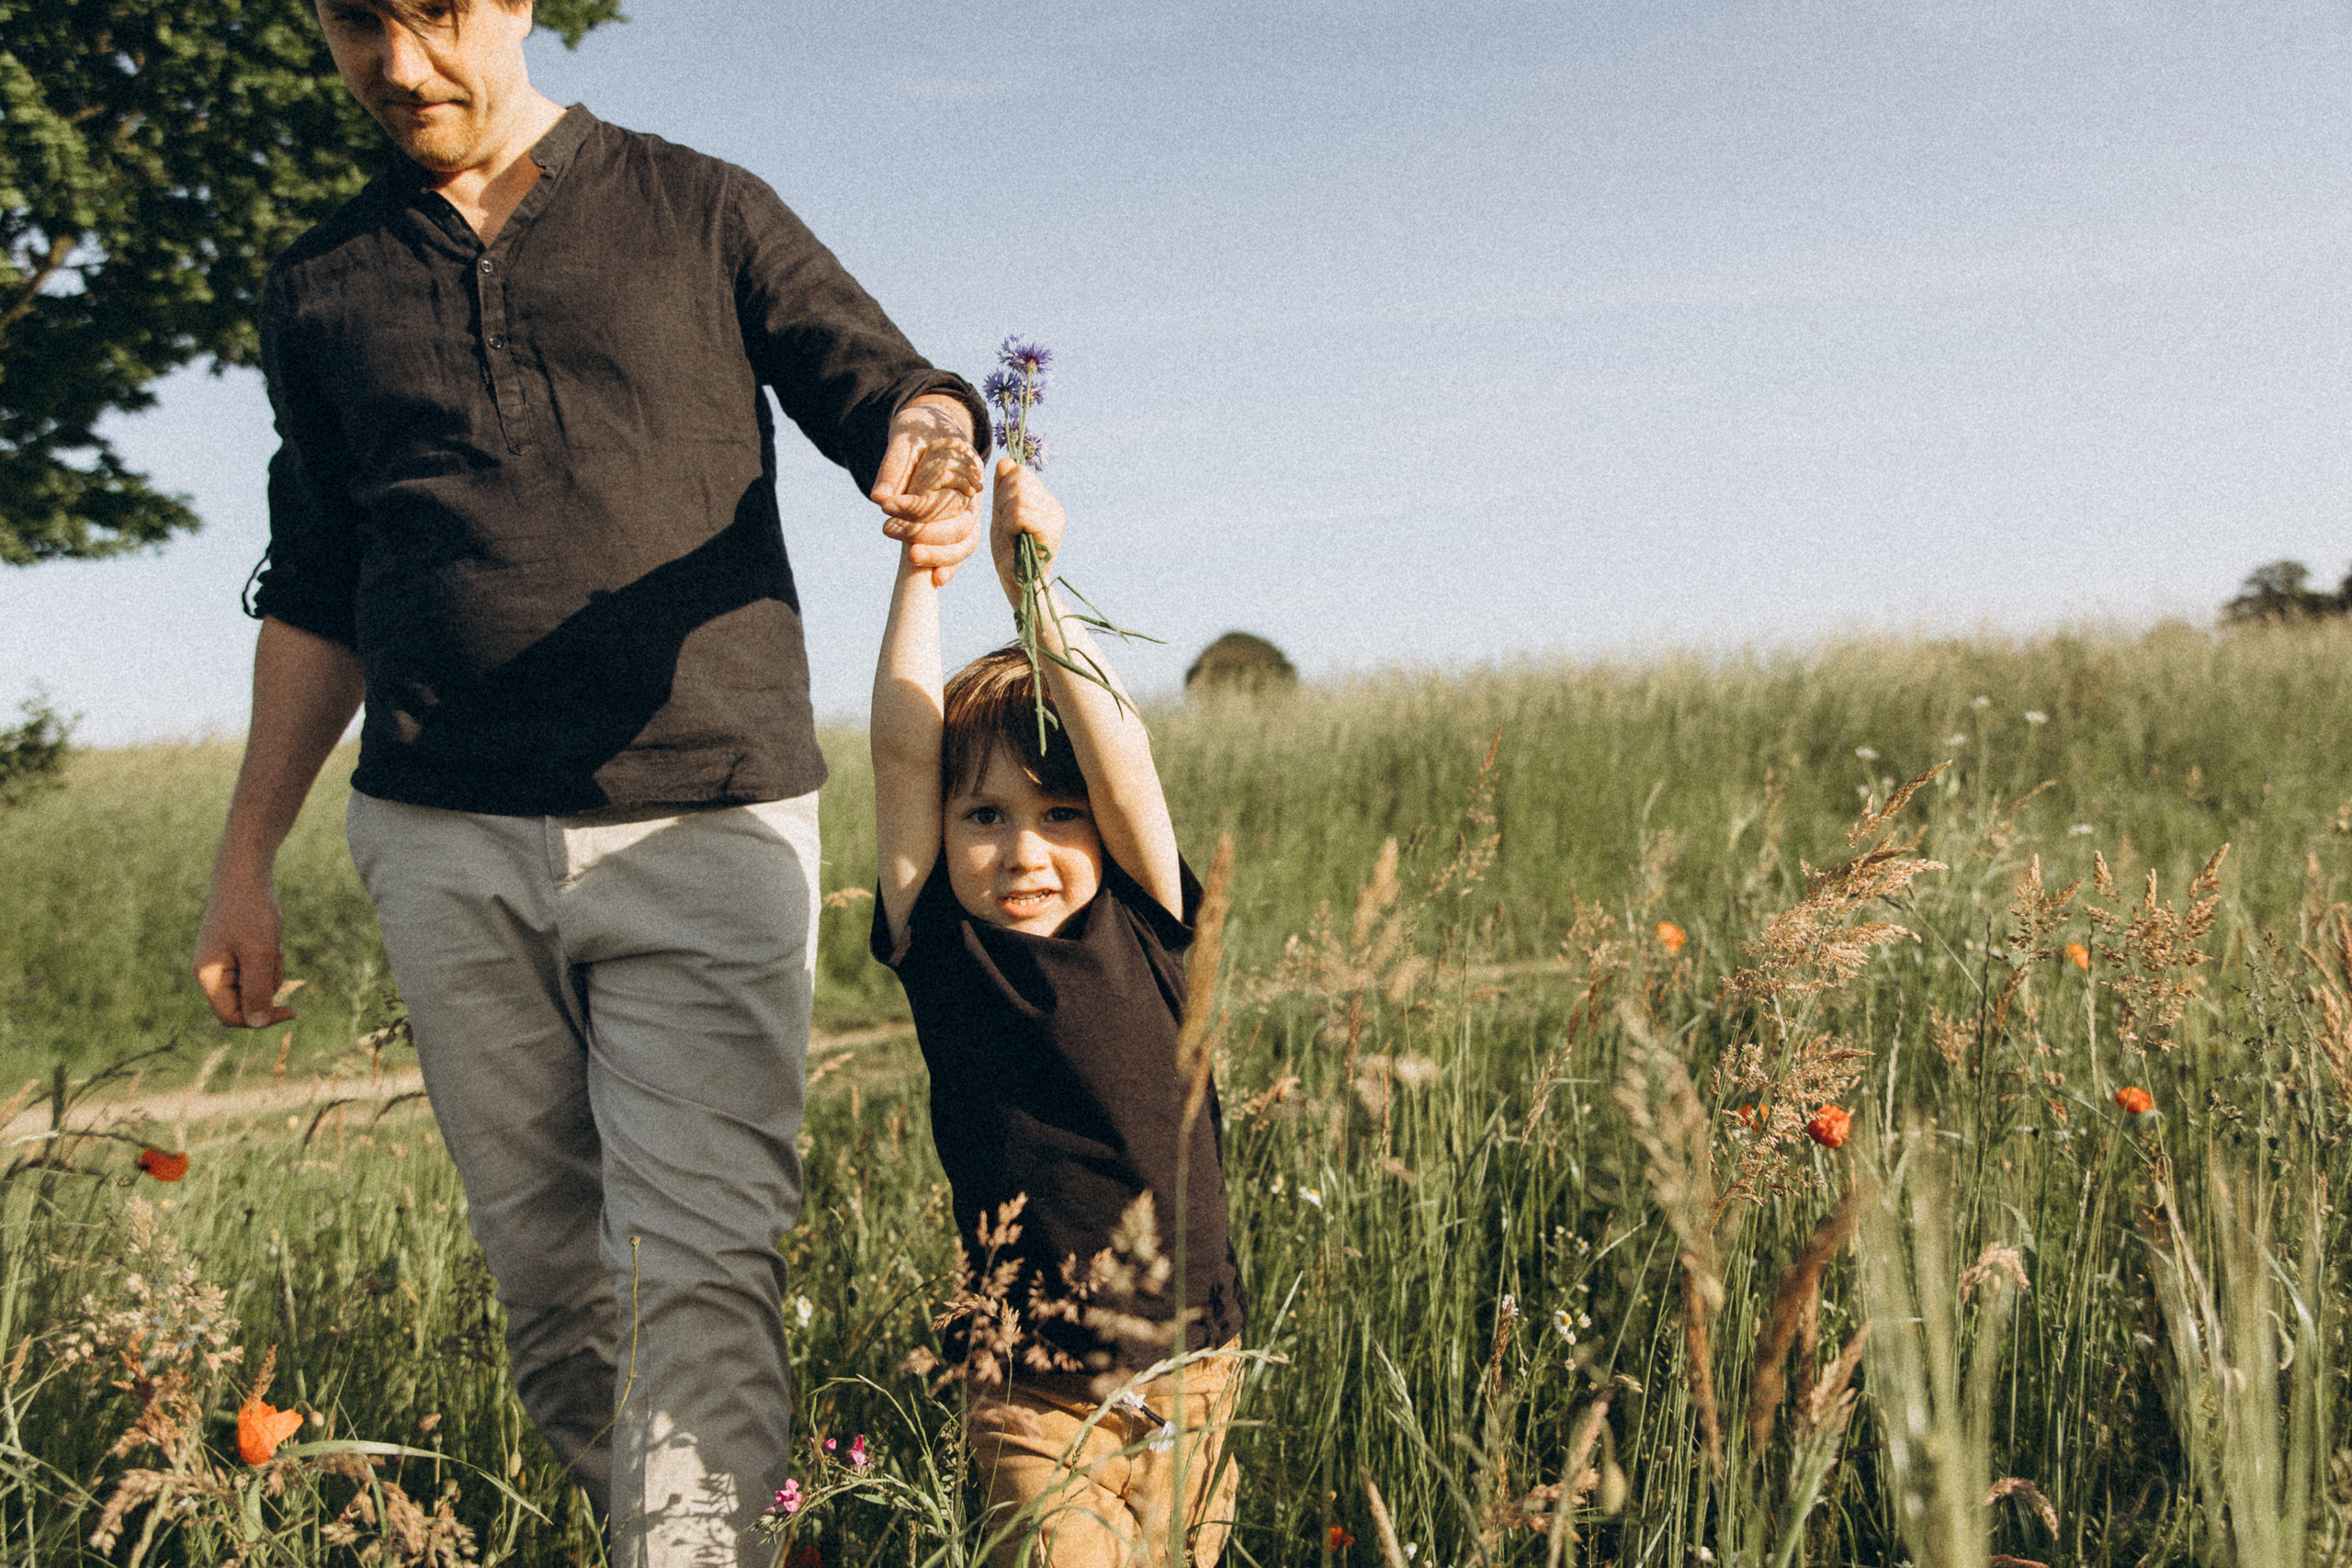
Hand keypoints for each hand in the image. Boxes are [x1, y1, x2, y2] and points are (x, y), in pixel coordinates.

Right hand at [192, 869, 297, 1028]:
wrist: (247, 874)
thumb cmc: (251, 912)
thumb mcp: (259, 953)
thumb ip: (257, 990)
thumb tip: (256, 1023)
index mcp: (208, 975)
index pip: (230, 1016)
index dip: (260, 1020)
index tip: (291, 1011)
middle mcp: (210, 971)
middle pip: (244, 1001)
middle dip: (267, 984)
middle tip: (275, 957)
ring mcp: (221, 961)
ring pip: (255, 985)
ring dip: (271, 970)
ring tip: (272, 944)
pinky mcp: (234, 952)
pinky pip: (257, 969)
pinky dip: (269, 959)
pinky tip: (272, 939)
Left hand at [871, 395, 982, 585]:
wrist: (935, 429)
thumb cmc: (921, 431)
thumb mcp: (906, 439)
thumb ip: (894, 466)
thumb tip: (878, 498)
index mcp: (967, 468)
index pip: (947, 497)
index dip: (916, 506)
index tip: (886, 505)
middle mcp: (974, 494)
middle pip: (961, 525)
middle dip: (925, 533)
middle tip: (888, 530)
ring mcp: (970, 512)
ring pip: (966, 542)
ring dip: (939, 555)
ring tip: (909, 558)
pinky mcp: (961, 524)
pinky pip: (962, 549)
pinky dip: (951, 565)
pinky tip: (936, 580)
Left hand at [990, 457, 1066, 607]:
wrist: (1018, 583)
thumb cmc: (1009, 552)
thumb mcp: (1001, 513)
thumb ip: (1002, 487)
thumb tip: (1006, 460)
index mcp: (1045, 500)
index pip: (1019, 471)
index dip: (1003, 491)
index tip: (1006, 516)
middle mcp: (1055, 507)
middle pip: (1018, 479)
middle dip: (1003, 502)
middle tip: (1008, 527)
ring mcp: (1055, 519)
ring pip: (1018, 496)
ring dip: (1005, 517)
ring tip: (1013, 535)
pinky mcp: (1052, 531)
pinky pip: (1020, 513)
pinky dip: (1009, 526)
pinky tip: (1016, 541)